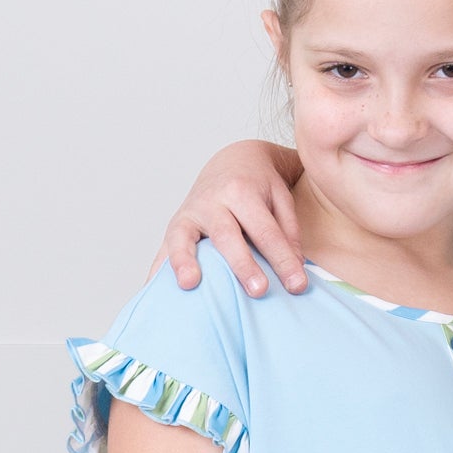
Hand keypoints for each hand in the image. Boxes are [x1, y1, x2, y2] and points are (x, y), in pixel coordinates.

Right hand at [152, 140, 307, 297]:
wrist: (232, 160)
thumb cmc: (260, 186)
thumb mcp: (281, 199)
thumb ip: (289, 233)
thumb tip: (296, 271)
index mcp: (242, 191)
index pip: (265, 231)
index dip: (283, 260)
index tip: (298, 286)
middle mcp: (212, 200)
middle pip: (227, 236)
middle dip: (243, 265)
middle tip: (259, 291)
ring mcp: (189, 213)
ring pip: (184, 237)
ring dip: (185, 261)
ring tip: (190, 285)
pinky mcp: (175, 226)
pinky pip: (164, 249)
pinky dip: (158, 271)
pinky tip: (154, 292)